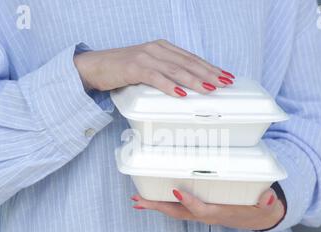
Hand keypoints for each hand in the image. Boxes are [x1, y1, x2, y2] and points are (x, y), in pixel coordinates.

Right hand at [74, 39, 234, 96]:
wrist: (95, 66)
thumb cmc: (123, 70)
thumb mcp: (149, 67)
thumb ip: (166, 72)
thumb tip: (186, 87)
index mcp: (163, 48)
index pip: (191, 58)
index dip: (210, 67)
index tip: (225, 75)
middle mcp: (157, 49)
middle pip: (188, 62)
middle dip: (209, 73)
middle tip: (225, 83)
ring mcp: (146, 57)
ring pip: (175, 69)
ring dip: (194, 80)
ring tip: (209, 88)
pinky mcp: (134, 68)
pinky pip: (155, 77)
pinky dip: (169, 86)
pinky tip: (181, 93)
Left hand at [131, 188, 285, 230]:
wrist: (258, 217)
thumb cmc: (259, 207)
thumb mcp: (267, 204)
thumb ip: (266, 201)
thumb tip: (268, 197)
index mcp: (221, 213)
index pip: (202, 210)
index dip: (190, 203)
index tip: (176, 192)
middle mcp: (207, 215)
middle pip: (179, 214)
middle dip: (158, 207)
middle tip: (138, 201)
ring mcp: (201, 213)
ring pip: (175, 211)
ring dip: (156, 206)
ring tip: (138, 200)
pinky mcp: (199, 209)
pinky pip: (178, 208)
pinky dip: (164, 204)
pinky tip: (154, 198)